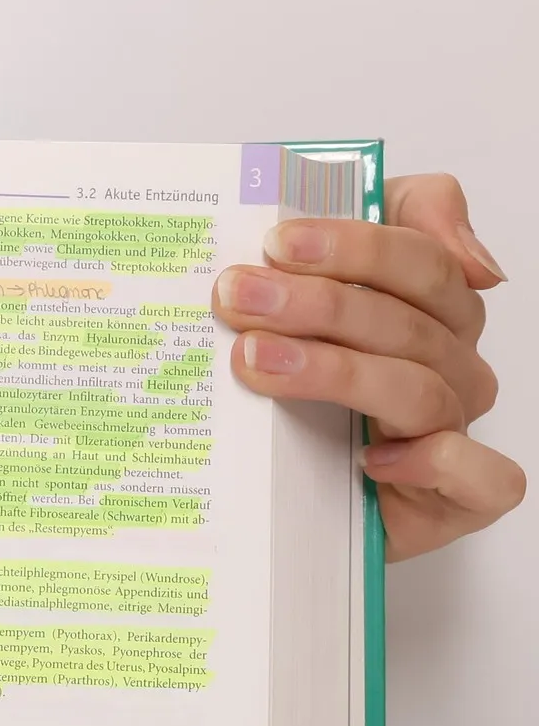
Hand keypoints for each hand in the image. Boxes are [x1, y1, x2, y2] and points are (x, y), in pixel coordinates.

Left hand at [212, 172, 523, 559]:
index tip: (275, 243)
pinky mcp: (456, 501)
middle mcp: (450, 365)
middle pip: (407, 322)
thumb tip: (466, 254)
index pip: (419, 260)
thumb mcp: (310, 289)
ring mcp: (454, 429)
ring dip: (335, 370)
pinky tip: (369, 459)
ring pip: (418, 389)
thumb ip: (380, 223)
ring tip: (254, 359)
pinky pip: (485, 478)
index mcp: (432, 308)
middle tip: (239, 296)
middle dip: (319, 304)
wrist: (280, 498)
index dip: (353, 246)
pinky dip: (435, 463)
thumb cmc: (298, 388)